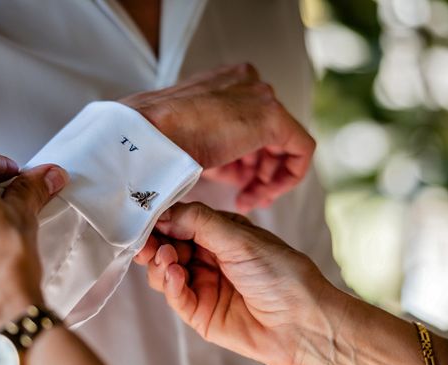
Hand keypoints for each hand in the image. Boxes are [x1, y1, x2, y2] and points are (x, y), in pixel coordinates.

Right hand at [121, 63, 315, 212]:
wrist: (147, 139)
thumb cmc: (154, 143)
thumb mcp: (184, 141)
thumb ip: (211, 147)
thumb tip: (224, 169)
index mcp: (223, 81)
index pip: (246, 123)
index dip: (243, 159)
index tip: (234, 184)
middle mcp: (246, 81)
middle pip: (265, 134)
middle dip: (255, 170)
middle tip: (243, 197)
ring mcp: (260, 96)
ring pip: (283, 143)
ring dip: (267, 178)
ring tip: (247, 200)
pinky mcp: (272, 117)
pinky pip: (300, 149)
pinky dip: (289, 176)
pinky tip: (265, 195)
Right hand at [134, 202, 345, 364]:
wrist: (303, 324)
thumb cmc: (281, 275)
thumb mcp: (240, 238)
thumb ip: (199, 222)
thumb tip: (163, 213)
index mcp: (221, 234)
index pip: (181, 221)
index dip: (163, 219)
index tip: (144, 216)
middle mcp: (209, 258)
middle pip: (168, 246)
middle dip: (154, 242)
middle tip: (145, 241)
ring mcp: (203, 286)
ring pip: (165, 272)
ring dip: (160, 263)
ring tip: (166, 257)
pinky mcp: (200, 314)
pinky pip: (176, 297)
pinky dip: (170, 284)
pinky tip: (175, 275)